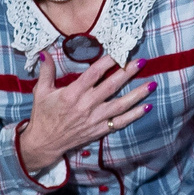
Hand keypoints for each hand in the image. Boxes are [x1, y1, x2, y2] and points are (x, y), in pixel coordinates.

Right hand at [15, 51, 151, 170]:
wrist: (44, 143)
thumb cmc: (43, 115)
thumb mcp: (41, 91)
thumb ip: (46, 71)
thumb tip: (45, 52)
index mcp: (72, 93)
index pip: (93, 74)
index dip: (107, 62)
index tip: (119, 51)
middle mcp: (86, 105)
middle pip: (111, 86)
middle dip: (127, 73)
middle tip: (142, 61)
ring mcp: (94, 119)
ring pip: (120, 105)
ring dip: (137, 94)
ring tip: (152, 84)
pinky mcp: (99, 130)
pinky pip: (120, 122)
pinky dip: (134, 115)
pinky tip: (147, 107)